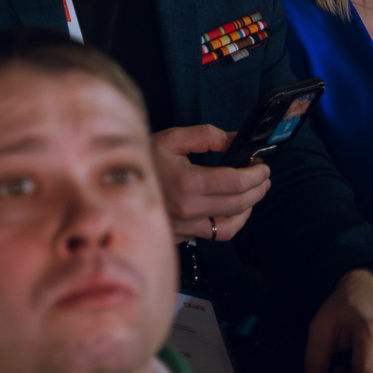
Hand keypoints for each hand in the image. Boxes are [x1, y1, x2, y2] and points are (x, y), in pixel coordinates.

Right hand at [153, 125, 270, 242]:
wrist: (109, 183)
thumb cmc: (142, 158)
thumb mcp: (172, 138)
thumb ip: (207, 136)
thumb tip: (236, 139)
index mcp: (187, 182)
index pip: (235, 181)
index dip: (256, 174)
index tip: (263, 166)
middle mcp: (187, 209)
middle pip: (238, 203)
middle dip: (258, 189)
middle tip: (263, 177)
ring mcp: (184, 226)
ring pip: (230, 226)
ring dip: (248, 209)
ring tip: (254, 194)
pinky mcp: (181, 236)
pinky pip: (215, 235)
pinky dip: (231, 224)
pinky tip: (234, 211)